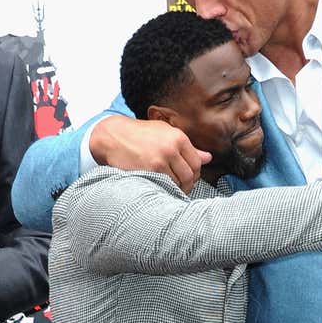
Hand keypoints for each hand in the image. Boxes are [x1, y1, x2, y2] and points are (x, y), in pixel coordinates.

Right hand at [90, 115, 211, 193]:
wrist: (113, 136)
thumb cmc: (140, 134)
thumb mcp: (165, 133)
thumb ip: (188, 147)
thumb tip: (208, 158)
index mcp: (178, 138)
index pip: (197, 163)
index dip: (196, 173)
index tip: (191, 177)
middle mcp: (171, 149)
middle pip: (190, 175)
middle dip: (189, 184)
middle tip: (183, 186)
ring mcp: (160, 161)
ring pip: (178, 183)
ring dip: (177, 188)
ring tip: (172, 187)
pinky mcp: (148, 172)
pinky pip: (164, 186)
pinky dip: (166, 189)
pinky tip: (162, 187)